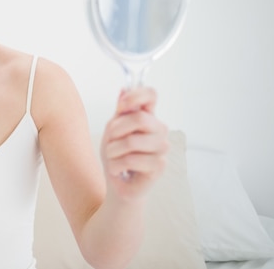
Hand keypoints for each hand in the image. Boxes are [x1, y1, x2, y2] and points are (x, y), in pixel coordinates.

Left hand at [100, 87, 168, 201]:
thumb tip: (123, 90)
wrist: (117, 182)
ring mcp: (162, 147)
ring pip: (131, 141)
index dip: (135, 96)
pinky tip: (120, 169)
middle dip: (116, 131)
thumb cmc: (116, 154)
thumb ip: (120, 112)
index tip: (121, 106)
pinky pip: (131, 160)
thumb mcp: (113, 130)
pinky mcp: (159, 165)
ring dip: (113, 151)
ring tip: (114, 158)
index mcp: (148, 116)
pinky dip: (116, 165)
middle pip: (139, 118)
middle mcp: (159, 129)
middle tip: (111, 142)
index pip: (151, 94)